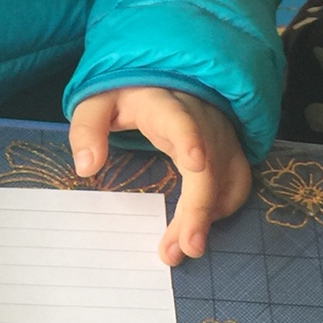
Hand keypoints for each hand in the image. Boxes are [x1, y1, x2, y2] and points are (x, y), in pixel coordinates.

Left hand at [68, 87, 250, 266]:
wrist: (166, 74)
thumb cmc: (127, 93)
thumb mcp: (97, 103)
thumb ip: (87, 129)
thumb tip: (86, 167)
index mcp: (163, 104)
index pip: (179, 119)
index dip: (189, 139)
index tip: (194, 163)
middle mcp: (200, 118)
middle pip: (208, 164)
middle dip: (199, 207)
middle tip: (185, 248)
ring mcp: (220, 133)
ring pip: (226, 178)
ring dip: (209, 216)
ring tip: (184, 247)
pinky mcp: (230, 148)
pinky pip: (236, 181)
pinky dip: (222, 208)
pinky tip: (197, 226)